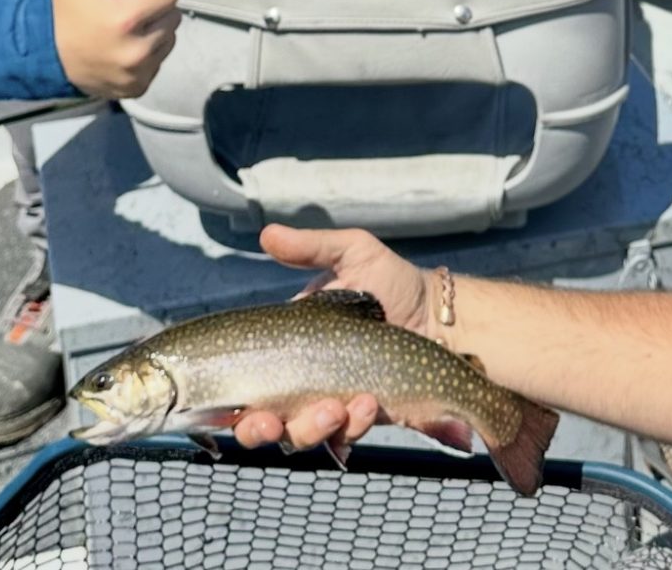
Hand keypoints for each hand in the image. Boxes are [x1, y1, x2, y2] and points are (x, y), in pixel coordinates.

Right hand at [50, 0, 180, 98]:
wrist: (46, 54)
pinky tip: (120, 49)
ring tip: (120, 30)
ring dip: (152, 31)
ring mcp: (139, 72)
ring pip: (169, 38)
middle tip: (119, 10)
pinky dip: (146, 54)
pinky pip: (160, 61)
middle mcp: (137, 49)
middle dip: (151, 8)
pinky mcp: (139, 87)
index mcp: (126, 17)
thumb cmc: (65, 6)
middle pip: (172, 14)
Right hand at [234, 226, 432, 454]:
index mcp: (290, 344)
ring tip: (335, 406)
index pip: (246, 379)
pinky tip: (367, 401)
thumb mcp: (353, 254)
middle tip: (269, 422)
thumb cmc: (392, 282)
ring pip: (301, 435)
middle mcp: (302, 380)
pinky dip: (351, 426)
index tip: (235, 403)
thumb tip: (265, 233)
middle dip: (258, 430)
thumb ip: (310, 247)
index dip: (231, 401)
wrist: (441, 318)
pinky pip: (345, 437)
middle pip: (262, 422)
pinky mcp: (364, 420)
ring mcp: (332, 403)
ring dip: (309, 428)